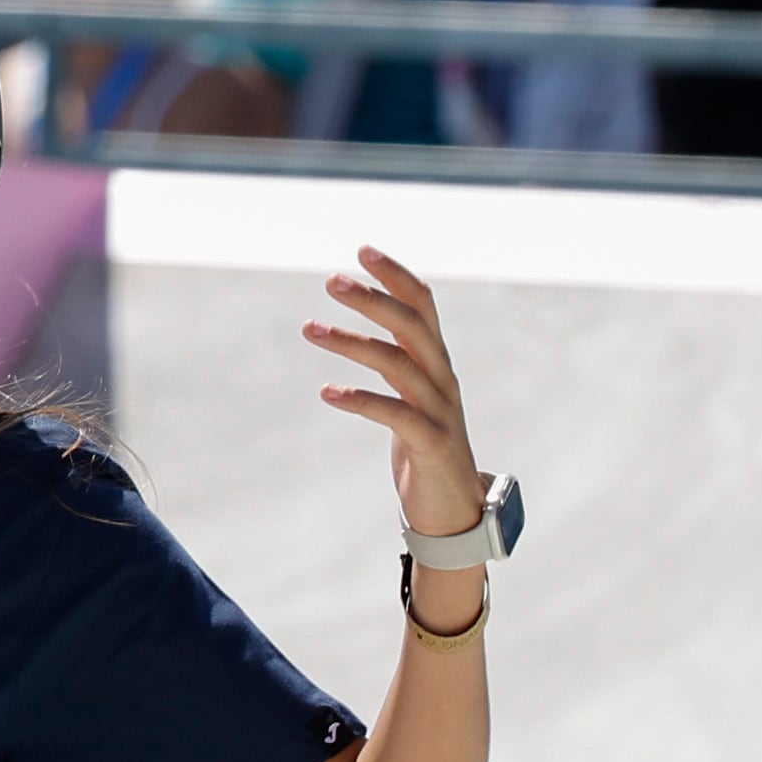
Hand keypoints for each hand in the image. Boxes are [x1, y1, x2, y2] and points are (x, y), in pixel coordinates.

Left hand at [305, 245, 484, 632]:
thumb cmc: (424, 453)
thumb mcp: (410, 400)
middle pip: (412, 325)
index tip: (361, 250)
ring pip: (399, 364)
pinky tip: (327, 392)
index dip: (395, 276)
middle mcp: (442, 379)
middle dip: (372, 298)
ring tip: (309, 329)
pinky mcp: (431, 444)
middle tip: (330, 281)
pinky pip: (395, 414)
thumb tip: (370, 337)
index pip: (422, 306)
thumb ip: (398, 366)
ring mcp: (441, 410)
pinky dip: (361, 400)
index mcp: (436, 364)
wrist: (451, 511)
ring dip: (352, 342)